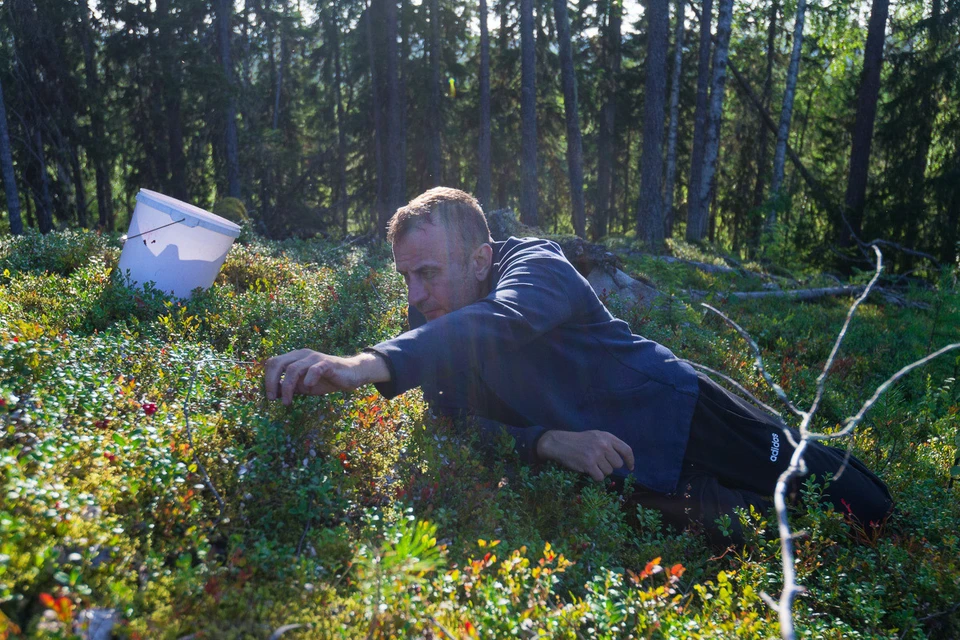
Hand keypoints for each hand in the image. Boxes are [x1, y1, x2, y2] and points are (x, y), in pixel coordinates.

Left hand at [264, 350, 389, 404]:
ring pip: (293, 369)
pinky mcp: (328, 363)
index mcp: (295, 357)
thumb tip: (274, 394)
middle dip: (271, 382)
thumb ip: (290, 387)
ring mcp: (315, 358)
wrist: (351, 374)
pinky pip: (314, 369)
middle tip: (272, 398)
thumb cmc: (327, 379)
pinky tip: (308, 388)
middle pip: (278, 363)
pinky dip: (308, 379)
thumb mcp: (305, 386)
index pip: (273, 363)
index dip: (268, 379)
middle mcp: (302, 354)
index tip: (270, 396)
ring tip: (287, 402)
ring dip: (287, 387)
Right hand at [536, 430, 634, 481]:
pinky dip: (595, 476)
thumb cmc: (579, 441)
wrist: (560, 443)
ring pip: (608, 472)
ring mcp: (596, 454)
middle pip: (617, 464)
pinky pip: (600, 478)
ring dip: (601, 471)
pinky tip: (588, 470)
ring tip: (591, 464)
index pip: (626, 450)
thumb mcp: (596, 436)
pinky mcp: (589, 464)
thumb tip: (623, 460)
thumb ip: (609, 444)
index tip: (630, 467)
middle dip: (610, 466)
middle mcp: (603, 444)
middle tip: (599, 462)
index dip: (630, 460)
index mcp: (607, 436)